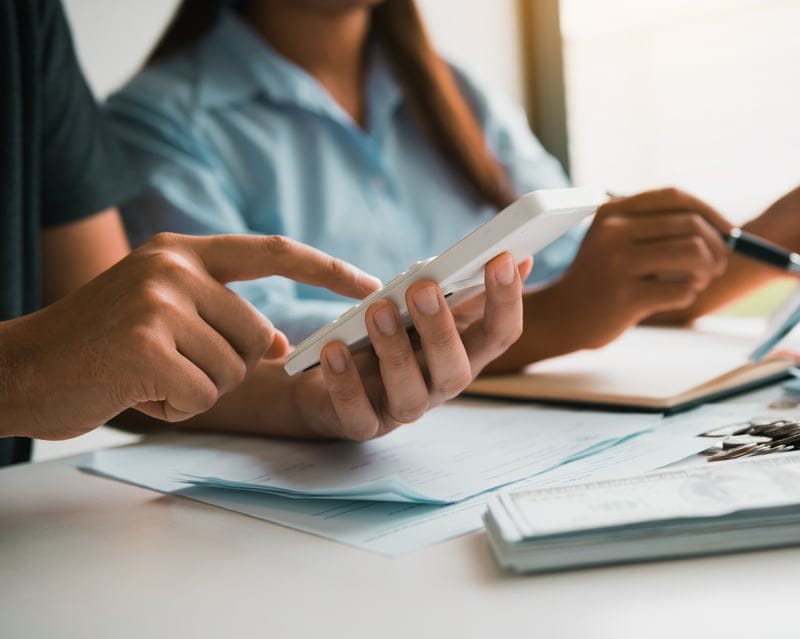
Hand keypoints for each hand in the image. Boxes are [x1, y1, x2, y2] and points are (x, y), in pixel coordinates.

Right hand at [0, 233, 380, 439]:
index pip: (274, 252)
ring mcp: (159, 303)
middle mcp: (174, 267)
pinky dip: (175, 407)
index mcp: (182, 252)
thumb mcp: (163, 315)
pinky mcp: (146, 346)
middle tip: (167, 366)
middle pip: (258, 335)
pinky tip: (134, 391)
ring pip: (234, 370)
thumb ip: (222, 317)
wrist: (18, 368)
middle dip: (226, 366)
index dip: (327, 269)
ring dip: (197, 389)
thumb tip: (282, 345)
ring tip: (145, 375)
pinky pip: (202, 396)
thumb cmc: (98, 348)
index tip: (372, 285)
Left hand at [290, 253, 528, 440]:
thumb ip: (463, 291)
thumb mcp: (425, 311)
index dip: (506, 301)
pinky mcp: (362, 425)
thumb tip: (516, 259)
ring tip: (377, 311)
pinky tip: (334, 349)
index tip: (501, 260)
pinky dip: (346, 383)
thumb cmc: (390, 337)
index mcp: (463, 355)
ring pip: (410, 395)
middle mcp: (440, 387)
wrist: (331, 379)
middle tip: (422, 288)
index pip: (500, 335)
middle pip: (457, 371)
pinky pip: (357, 414)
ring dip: (395, 352)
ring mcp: (402, 409)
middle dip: (441, 329)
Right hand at [544, 188, 730, 349]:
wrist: (564, 316)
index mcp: (613, 211)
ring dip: (706, 270)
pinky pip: (682, 290)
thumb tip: (723, 228)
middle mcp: (613, 231)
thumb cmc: (603, 278)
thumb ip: (656, 226)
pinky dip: (688, 295)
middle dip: (717, 247)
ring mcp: (618, 264)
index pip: (675, 197)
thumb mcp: (616, 239)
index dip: (710, 212)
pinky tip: (675, 299)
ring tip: (697, 282)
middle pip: (690, 224)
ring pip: (693, 253)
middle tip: (717, 267)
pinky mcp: (626, 297)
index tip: (730, 233)